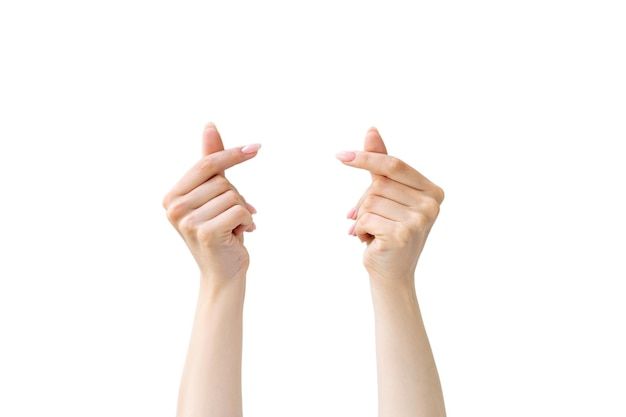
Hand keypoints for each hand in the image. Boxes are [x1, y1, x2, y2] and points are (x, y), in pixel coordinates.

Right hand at [162, 122, 259, 286]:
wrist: (224, 273)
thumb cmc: (220, 232)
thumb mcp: (213, 195)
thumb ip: (211, 162)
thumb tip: (209, 125)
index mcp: (171, 196)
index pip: (206, 164)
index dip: (232, 155)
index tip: (256, 148)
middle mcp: (174, 208)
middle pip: (222, 180)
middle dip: (237, 196)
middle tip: (235, 216)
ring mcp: (187, 221)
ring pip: (232, 195)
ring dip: (242, 211)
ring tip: (234, 227)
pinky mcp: (205, 232)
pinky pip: (239, 210)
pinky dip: (247, 221)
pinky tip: (240, 235)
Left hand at [337, 127, 444, 285]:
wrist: (392, 274)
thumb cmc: (389, 231)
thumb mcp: (388, 194)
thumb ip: (381, 163)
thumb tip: (371, 129)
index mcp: (433, 192)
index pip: (394, 164)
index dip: (367, 157)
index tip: (340, 155)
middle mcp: (431, 205)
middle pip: (379, 184)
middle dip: (365, 201)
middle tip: (369, 220)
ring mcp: (418, 221)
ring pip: (369, 201)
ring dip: (362, 217)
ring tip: (374, 232)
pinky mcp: (401, 235)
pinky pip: (365, 218)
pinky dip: (360, 230)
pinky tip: (371, 241)